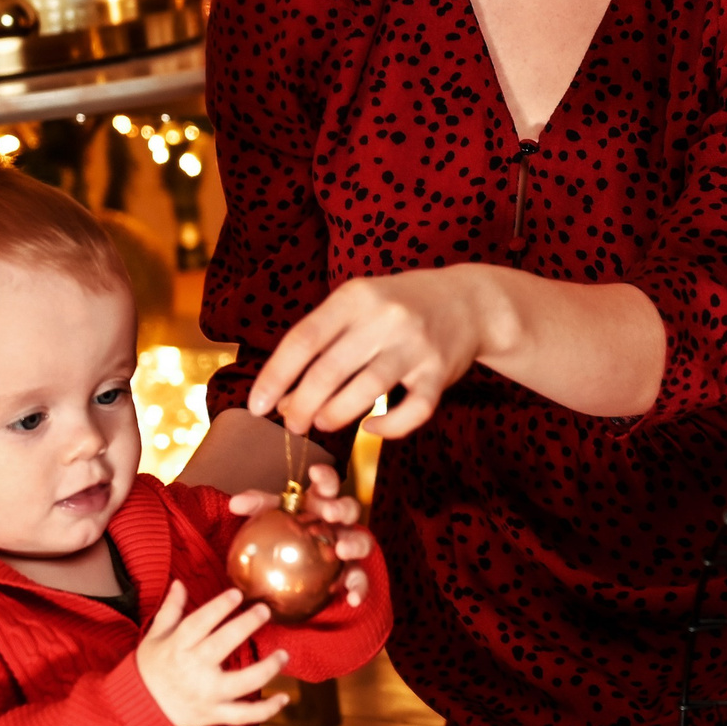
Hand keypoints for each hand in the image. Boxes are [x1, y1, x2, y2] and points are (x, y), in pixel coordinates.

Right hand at [135, 581, 290, 725]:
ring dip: (267, 669)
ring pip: (241, 682)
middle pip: (222, 645)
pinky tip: (284, 698)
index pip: (199, 623)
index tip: (237, 593)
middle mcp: (193, 670)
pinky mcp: (214, 715)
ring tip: (284, 654)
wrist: (139, 709)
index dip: (218, 607)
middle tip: (264, 610)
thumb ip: (171, 610)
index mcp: (177, 647)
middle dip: (245, 626)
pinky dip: (266, 710)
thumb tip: (180, 583)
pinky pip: (243, 715)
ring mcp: (206, 694)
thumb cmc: (150, 669)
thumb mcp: (154, 637)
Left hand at [227, 462, 377, 606]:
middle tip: (329, 514)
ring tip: (342, 551)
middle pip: (350, 509)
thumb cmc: (281, 534)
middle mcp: (340, 523)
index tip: (313, 473)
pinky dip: (359, 588)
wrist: (292, 570)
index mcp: (321, 503)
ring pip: (363, 542)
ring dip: (355, 544)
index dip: (324, 476)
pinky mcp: (351, 574)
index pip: (327, 484)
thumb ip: (256, 507)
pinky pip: (360, 581)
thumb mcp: (267, 517)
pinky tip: (351, 599)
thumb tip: (235, 504)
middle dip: (343, 508)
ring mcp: (348, 547)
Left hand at [247, 267, 499, 439]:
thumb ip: (322, 343)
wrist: (469, 301)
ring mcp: (415, 345)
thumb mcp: (358, 307)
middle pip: (328, 372)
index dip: (275, 376)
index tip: (257, 406)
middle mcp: (385, 318)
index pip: (303, 339)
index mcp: (355, 297)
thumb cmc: (399, 307)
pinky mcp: (439, 372)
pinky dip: (387, 428)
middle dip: (302, 406)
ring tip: (324, 423)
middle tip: (293, 424)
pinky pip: (411, 412)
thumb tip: (282, 397)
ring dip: (335, 416)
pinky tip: (372, 428)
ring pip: (365, 392)